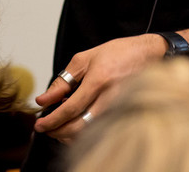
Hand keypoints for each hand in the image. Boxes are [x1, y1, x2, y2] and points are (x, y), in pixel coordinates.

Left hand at [33, 34, 166, 140]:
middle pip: (79, 127)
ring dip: (69, 134)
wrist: (148, 54)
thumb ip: (63, 81)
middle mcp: (110, 97)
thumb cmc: (119, 53)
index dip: (52, 120)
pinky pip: (99, 129)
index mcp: (99, 80)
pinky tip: (76, 124)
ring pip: (90, 132)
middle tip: (46, 128)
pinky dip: (84, 131)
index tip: (40, 125)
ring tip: (59, 126)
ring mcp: (119, 107)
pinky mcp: (124, 113)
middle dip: (58, 132)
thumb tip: (44, 99)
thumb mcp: (85, 59)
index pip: (71, 108)